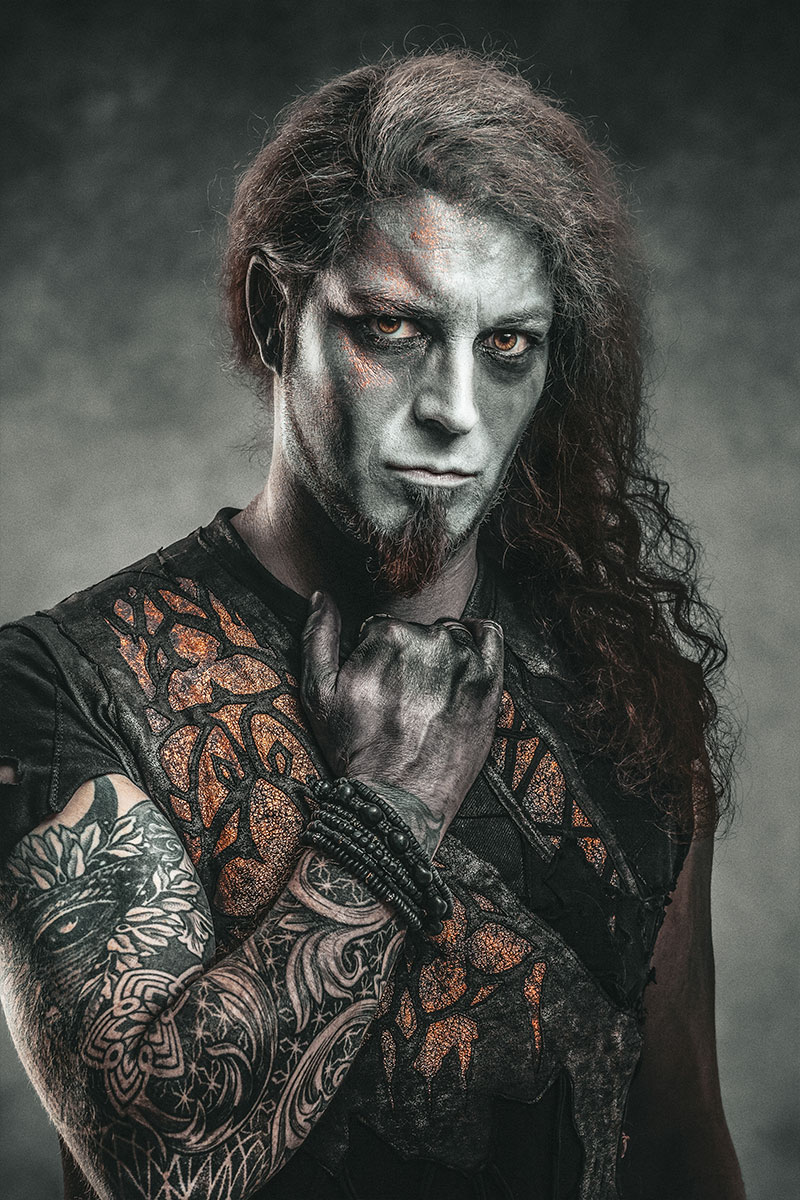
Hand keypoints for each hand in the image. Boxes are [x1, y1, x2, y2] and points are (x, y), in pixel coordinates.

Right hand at [300, 592, 503, 849]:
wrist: (400, 801)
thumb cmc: (355, 750)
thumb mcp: (318, 694)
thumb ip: (317, 636)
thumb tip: (322, 596)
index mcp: (387, 635)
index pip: (383, 628)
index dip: (376, 657)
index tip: (378, 688)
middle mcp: (429, 640)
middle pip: (417, 631)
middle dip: (409, 656)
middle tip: (403, 698)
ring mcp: (464, 660)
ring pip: (451, 634)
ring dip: (440, 653)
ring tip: (429, 694)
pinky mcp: (490, 682)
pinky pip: (490, 636)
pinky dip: (478, 637)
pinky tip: (464, 659)